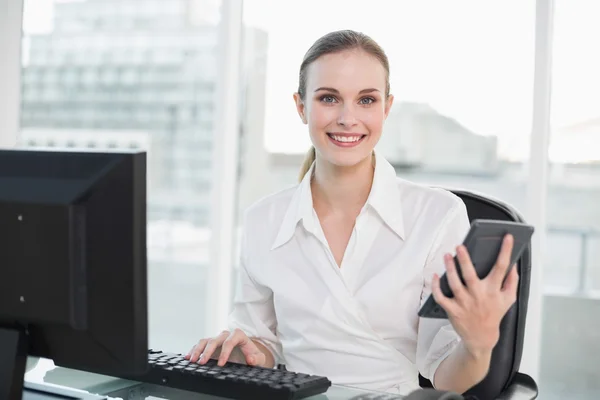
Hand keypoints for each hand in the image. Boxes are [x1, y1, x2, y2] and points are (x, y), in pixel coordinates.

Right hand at [184, 328, 266, 366]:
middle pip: (215, 340)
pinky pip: (200, 345)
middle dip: (208, 351)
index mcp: (239, 335)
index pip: (230, 341)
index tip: (221, 364)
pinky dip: (194, 350)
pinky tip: (188, 357)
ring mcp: (217, 339)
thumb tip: (250, 359)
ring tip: (192, 360)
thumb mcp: (259, 358)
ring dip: (198, 350)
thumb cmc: (253, 355)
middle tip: (202, 362)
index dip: (225, 352)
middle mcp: (226, 335)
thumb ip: (257, 358)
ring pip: (205, 341)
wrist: (248, 355)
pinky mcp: (210, 345)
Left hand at [432, 234, 518, 357]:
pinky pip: (441, 297)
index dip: (506, 251)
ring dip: (449, 269)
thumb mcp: (508, 299)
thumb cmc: (494, 314)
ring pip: (454, 284)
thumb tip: (513, 264)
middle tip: (459, 246)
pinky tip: (434, 276)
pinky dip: (436, 287)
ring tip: (446, 256)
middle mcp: (479, 296)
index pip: (501, 268)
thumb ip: (512, 281)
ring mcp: (464, 303)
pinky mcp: (453, 310)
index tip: (507, 237)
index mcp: (493, 291)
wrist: (482, 338)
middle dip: (465, 260)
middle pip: (470, 275)